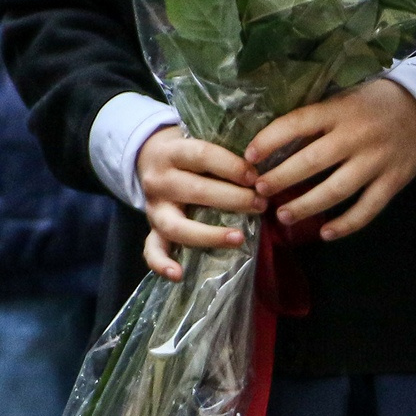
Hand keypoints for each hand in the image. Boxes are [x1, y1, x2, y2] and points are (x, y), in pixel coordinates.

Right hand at [136, 126, 262, 281]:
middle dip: (233, 199)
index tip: (256, 177)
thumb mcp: (201, 140)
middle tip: (261, 204)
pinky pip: (153, 249)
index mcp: (172, 152)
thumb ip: (225, 151)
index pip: (203, 155)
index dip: (232, 166)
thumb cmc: (190, 153)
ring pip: (177, 226)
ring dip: (210, 234)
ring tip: (239, 238)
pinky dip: (162, 264)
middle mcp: (159, 180)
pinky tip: (178, 275)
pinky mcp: (152, 229)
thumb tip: (267, 166)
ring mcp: (153, 208)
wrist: (149, 157)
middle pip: (195, 191)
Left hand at [245, 78, 415, 241]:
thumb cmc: (371, 106)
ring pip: (336, 190)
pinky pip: (367, 209)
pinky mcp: (392, 182)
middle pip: (311, 162)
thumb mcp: (342, 101)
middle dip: (281, 179)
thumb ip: (316, 121)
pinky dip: (346, 224)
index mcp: (337, 111)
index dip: (269, 141)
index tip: (248, 158)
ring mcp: (375, 161)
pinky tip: (325, 233)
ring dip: (307, 206)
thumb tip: (276, 147)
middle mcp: (355, 136)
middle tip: (259, 192)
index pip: (296, 124)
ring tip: (283, 216)